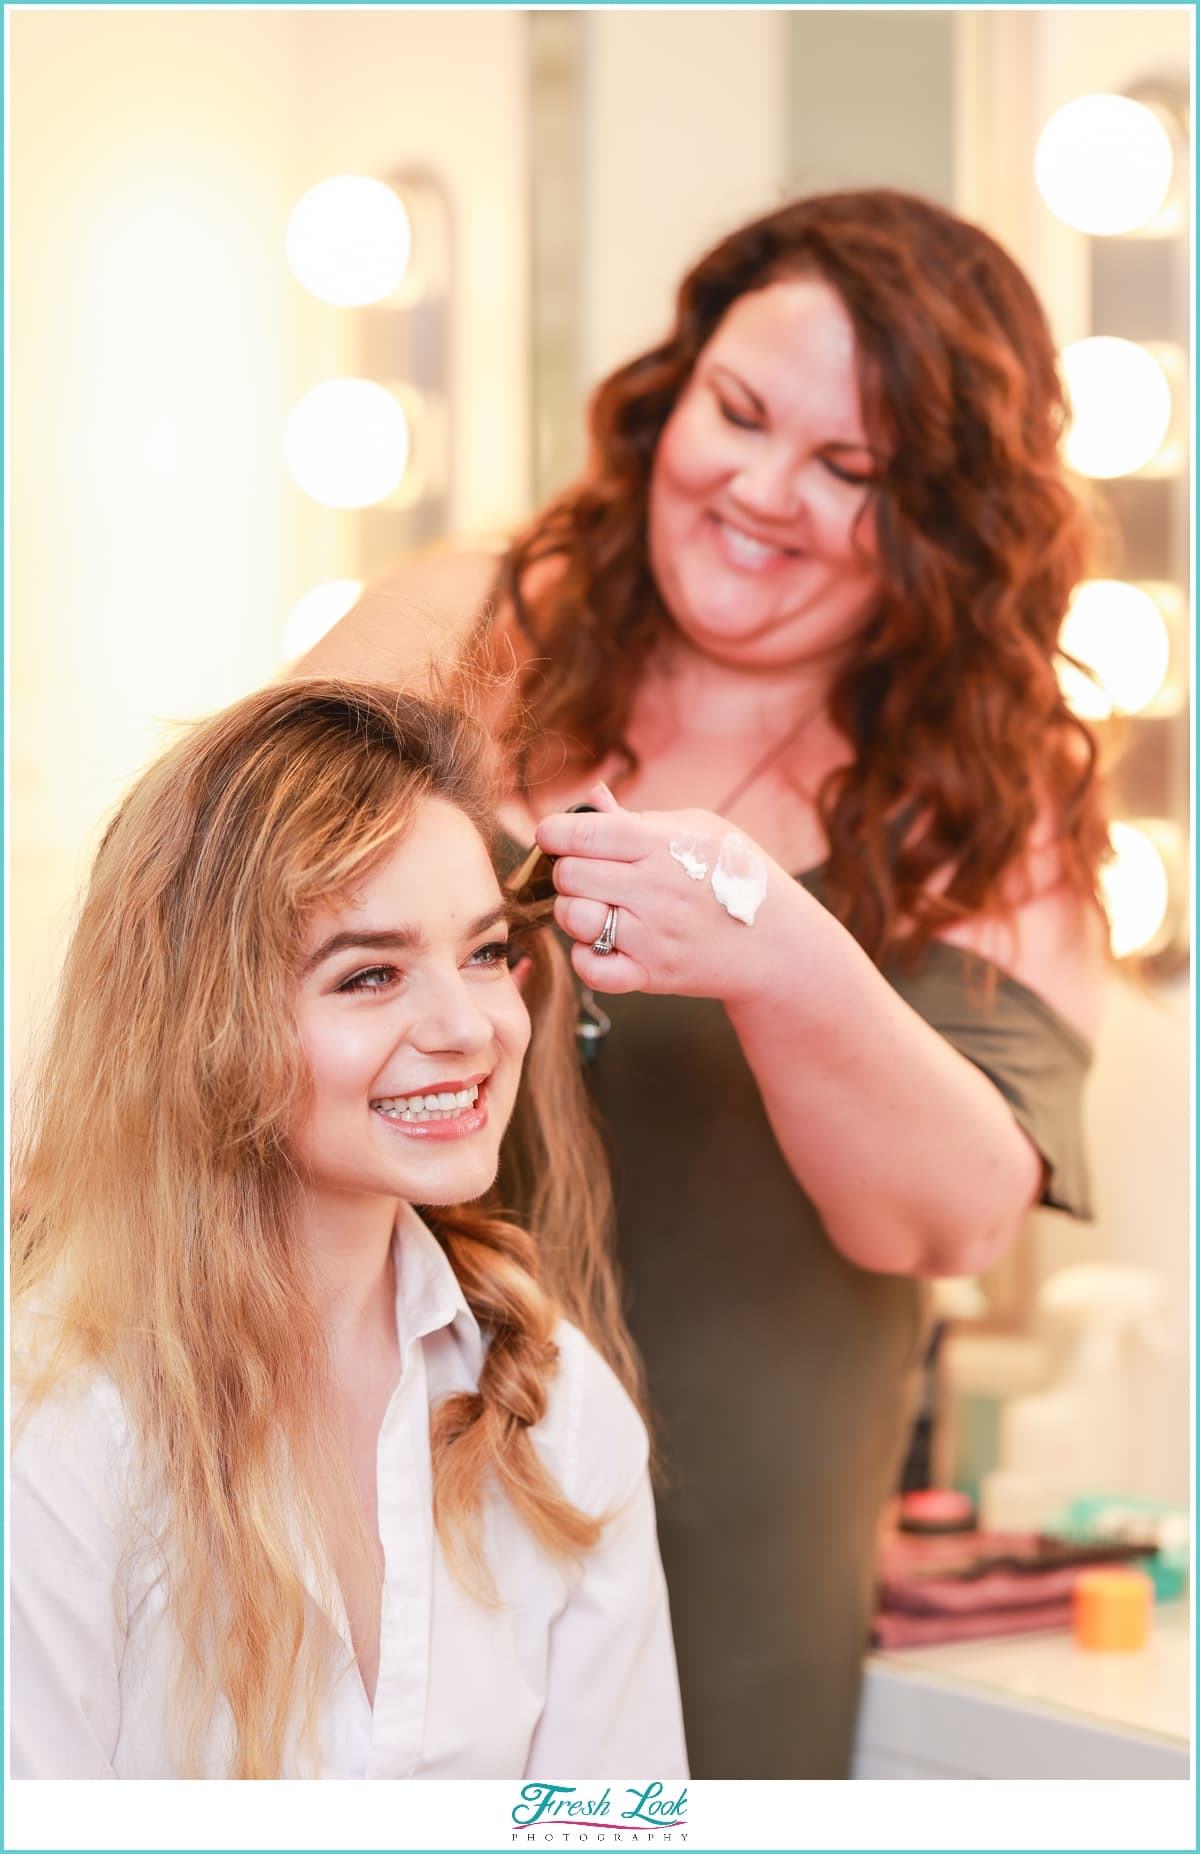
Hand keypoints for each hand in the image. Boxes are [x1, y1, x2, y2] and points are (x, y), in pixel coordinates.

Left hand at [534, 784, 794, 1002]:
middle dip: (567, 870)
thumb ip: (640, 818)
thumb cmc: (736, 875)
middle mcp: (654, 889)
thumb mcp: (701, 829)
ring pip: (573, 918)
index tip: (554, 836)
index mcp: (662, 845)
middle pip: (570, 874)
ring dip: (574, 911)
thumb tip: (591, 798)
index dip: (554, 832)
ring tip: (596, 907)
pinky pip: (591, 968)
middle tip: (585, 874)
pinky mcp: (651, 974)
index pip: (582, 833)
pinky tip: (603, 942)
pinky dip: (586, 956)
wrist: (777, 942)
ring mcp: (652, 935)